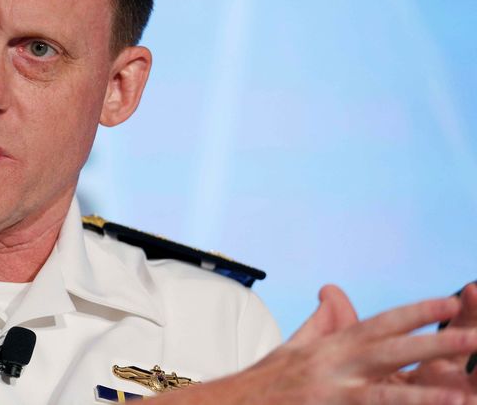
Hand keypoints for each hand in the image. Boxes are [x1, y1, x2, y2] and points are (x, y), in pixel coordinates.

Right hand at [151, 285, 476, 404]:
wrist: (230, 404)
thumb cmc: (266, 380)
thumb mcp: (295, 344)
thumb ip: (322, 321)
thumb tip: (334, 290)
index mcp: (331, 345)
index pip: (379, 323)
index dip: (416, 312)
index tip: (449, 303)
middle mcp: (333, 364)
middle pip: (390, 350)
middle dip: (434, 343)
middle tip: (473, 336)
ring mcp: (330, 392)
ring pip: (386, 390)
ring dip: (428, 391)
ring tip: (466, 392)